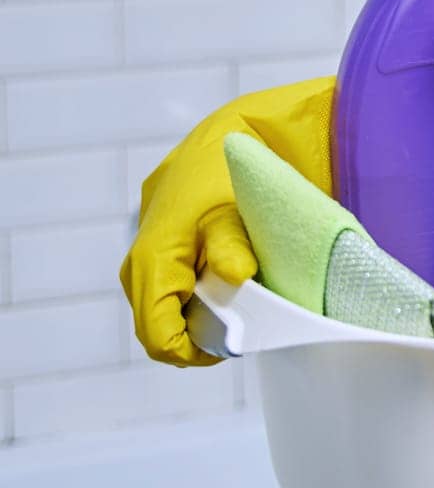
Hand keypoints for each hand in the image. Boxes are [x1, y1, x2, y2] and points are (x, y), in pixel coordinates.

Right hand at [120, 78, 334, 365]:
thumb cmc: (233, 172)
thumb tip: (236, 276)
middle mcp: (141, 262)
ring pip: (162, 308)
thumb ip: (232, 245)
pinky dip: (194, 299)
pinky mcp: (162, 250)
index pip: (156, 331)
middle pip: (155, 325)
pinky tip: (225, 290)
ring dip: (194, 318)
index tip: (228, 350)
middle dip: (193, 338)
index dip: (189, 351)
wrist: (232, 136)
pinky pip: (169, 289)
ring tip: (235, 313)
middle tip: (237, 335)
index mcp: (154, 256)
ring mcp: (148, 256)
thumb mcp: (235, 209)